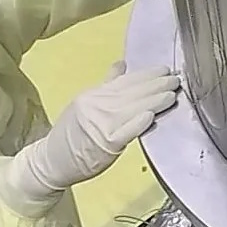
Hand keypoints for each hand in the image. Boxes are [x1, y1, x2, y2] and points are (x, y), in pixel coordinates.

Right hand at [1, 67, 179, 214]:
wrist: (50, 161)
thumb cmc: (71, 136)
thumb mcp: (85, 104)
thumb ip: (107, 86)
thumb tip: (123, 65)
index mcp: (94, 95)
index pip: (125, 81)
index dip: (146, 75)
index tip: (165, 70)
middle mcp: (96, 105)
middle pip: (131, 92)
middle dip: (156, 85)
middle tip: (176, 78)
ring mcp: (99, 124)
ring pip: (131, 108)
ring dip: (154, 100)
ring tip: (172, 94)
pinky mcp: (104, 144)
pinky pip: (124, 132)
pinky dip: (138, 122)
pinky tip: (151, 115)